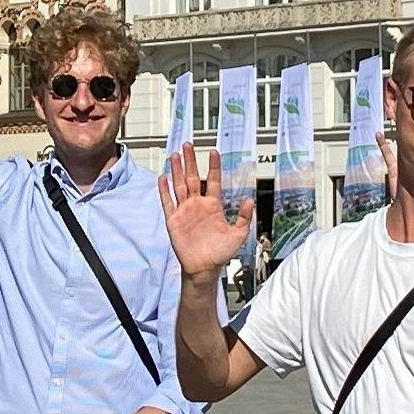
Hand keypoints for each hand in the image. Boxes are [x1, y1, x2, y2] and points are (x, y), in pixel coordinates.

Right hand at [162, 149, 250, 279]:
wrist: (204, 268)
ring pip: (179, 185)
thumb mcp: (238, 235)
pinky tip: (163, 178)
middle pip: (192, 177)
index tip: (214, 152)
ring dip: (177, 170)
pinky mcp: (174, 220)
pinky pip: (168, 202)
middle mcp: (198, 205)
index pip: (213, 180)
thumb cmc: (220, 253)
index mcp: (213, 206)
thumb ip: (245, 217)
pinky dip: (164, 190)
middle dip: (190, 161)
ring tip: (175, 155)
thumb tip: (251, 200)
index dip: (213, 166)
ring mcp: (185, 211)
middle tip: (189, 145)